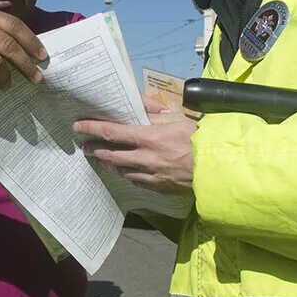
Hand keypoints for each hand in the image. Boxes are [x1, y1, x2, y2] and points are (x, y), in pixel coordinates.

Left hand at [75, 97, 196, 194]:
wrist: (218, 168)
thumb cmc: (199, 139)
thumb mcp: (177, 120)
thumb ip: (154, 116)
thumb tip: (138, 109)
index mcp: (148, 137)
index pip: (112, 131)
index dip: (92, 128)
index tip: (79, 126)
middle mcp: (145, 157)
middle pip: (111, 153)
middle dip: (95, 149)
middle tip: (86, 146)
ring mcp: (150, 175)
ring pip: (121, 169)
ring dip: (109, 163)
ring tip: (102, 158)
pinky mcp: (157, 187)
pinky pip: (136, 181)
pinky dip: (127, 174)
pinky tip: (124, 171)